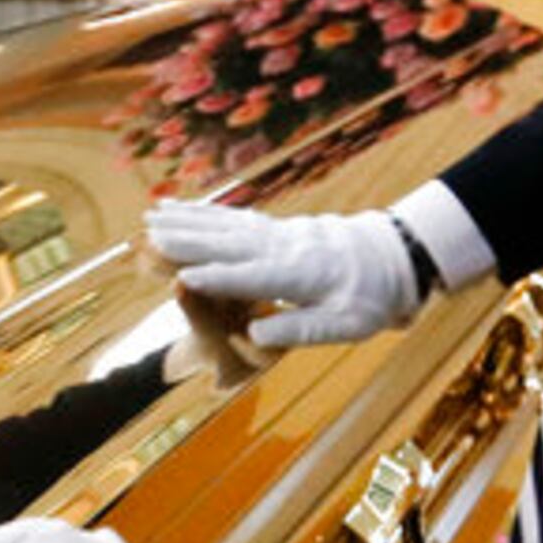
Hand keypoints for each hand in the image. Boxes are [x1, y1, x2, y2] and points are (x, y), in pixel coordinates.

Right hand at [145, 201, 421, 349]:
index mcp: (301, 275)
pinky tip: (181, 208)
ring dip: (187, 220)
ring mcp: (280, 232)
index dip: (216, 279)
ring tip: (150, 216)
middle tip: (147, 238)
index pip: (251, 277)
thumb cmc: (371, 298)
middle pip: (229, 243)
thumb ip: (300, 329)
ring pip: (227, 224)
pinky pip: (235, 217)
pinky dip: (205, 212)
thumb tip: (254, 334)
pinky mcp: (277, 227)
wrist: (395, 256)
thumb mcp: (347, 326)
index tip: (180, 278)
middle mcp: (285, 247)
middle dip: (187, 240)